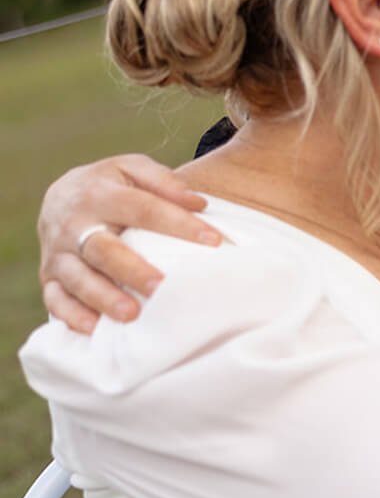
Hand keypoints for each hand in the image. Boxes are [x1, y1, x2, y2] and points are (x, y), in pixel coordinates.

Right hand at [39, 155, 222, 333]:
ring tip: (131, 315)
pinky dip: (72, 316)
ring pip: (78, 278)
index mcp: (97, 193)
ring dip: (103, 298)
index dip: (178, 224)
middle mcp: (73, 224)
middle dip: (132, 270)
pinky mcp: (48, 278)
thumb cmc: (108, 186)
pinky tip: (95, 329)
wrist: (58, 197)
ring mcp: (58, 254)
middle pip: (103, 249)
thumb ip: (163, 181)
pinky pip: (55, 300)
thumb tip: (198, 203)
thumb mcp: (130, 169)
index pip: (142, 209)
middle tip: (162, 286)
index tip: (213, 241)